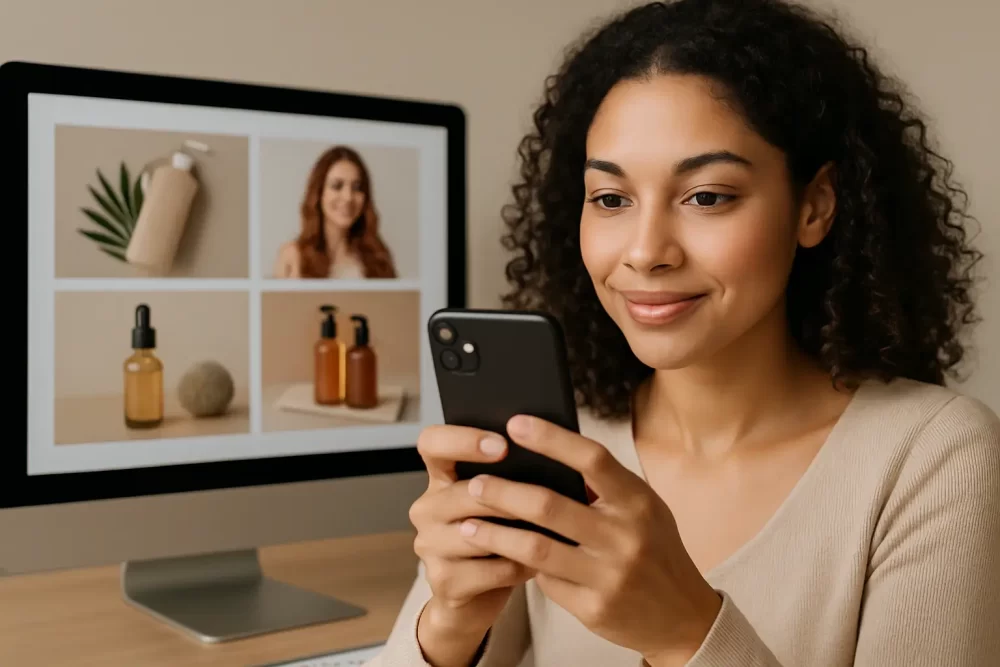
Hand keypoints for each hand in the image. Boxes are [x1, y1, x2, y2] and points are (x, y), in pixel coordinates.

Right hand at [408, 424, 535, 665]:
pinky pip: (489, 571)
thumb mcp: (500, 502)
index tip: (503, 445)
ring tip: (551, 533)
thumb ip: (513, 478)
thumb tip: (554, 455)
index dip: (463, 439)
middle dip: (506, 495)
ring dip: (517, 534)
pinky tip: (538, 565)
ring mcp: (430, 546)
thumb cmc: (498, 537)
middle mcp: (427, 508)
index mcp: (440, 478)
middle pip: (460, 492)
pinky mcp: (443, 581)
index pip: (432, 443)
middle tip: (544, 496)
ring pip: (476, 534)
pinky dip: (518, 567)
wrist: (477, 598)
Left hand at [456, 415, 722, 665]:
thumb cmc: (655, 550)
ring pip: (535, 548)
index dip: (551, 438)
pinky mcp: (594, 608)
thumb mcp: (643, 509)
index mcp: (637, 501)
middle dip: (503, 492)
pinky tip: (499, 557)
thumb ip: (603, 487)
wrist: (683, 616)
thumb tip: (545, 455)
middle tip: (474, 484)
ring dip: (494, 535)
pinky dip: (520, 567)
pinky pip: (545, 582)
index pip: (591, 459)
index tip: (514, 424)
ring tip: (467, 525)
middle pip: (549, 505)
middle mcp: (625, 535)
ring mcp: (609, 574)